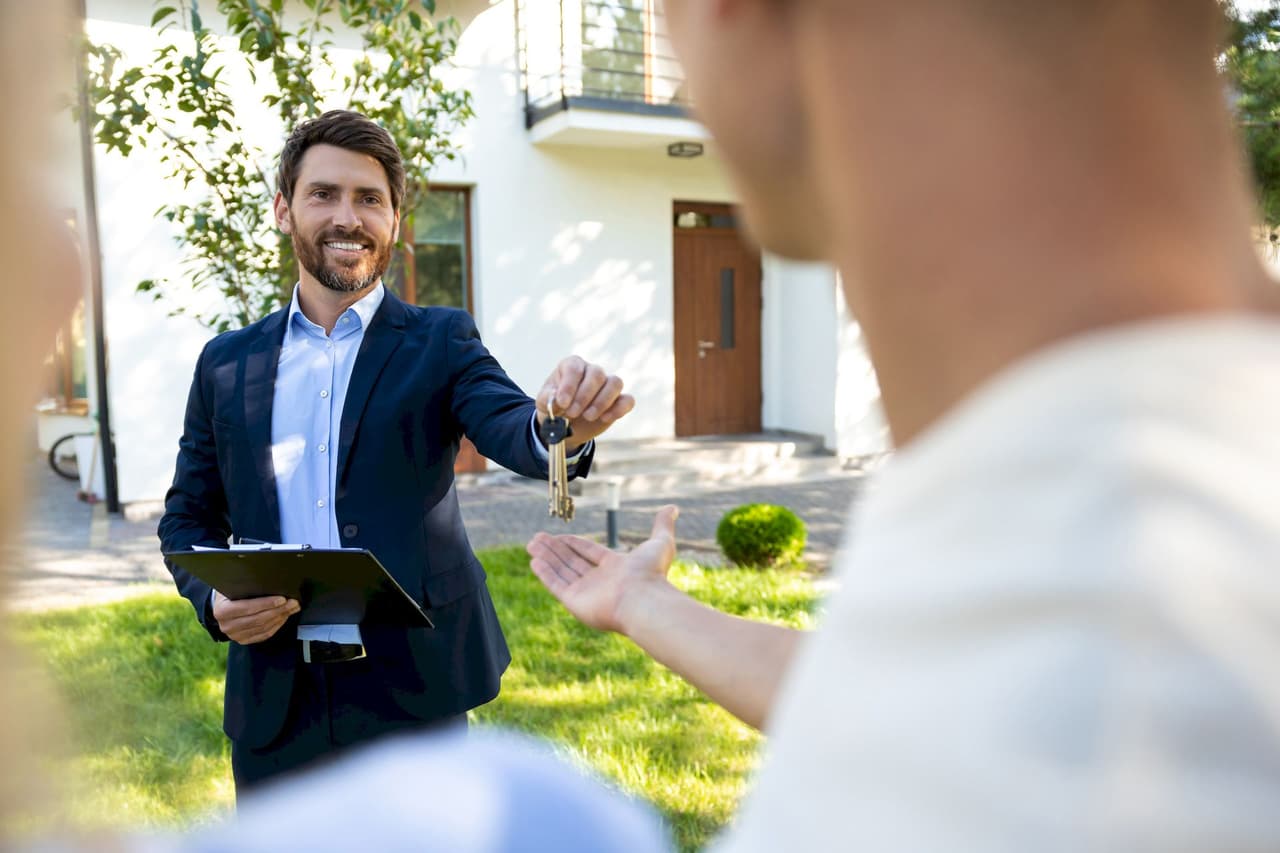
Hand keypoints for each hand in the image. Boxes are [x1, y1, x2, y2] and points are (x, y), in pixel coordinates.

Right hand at [212, 590, 299, 643]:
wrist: (221, 607)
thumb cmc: (229, 593)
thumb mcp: (233, 585)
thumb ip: (247, 584)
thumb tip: (269, 580)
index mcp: (222, 610)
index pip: (247, 608)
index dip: (266, 604)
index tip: (282, 599)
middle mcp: (227, 625)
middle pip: (258, 619)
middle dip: (279, 610)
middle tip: (293, 602)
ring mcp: (235, 635)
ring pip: (263, 627)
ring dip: (281, 617)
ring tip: (292, 608)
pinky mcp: (244, 640)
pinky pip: (264, 634)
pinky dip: (277, 625)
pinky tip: (284, 616)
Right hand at [526, 506, 678, 633]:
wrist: (644, 600)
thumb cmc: (652, 574)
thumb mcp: (660, 543)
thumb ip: (662, 525)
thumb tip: (673, 507)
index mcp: (616, 569)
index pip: (589, 553)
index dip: (574, 544)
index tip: (559, 536)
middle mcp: (600, 582)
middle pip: (572, 561)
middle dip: (555, 549)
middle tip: (537, 537)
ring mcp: (586, 593)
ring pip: (562, 571)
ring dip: (546, 557)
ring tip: (531, 543)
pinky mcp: (575, 602)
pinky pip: (556, 584)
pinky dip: (545, 573)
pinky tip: (534, 560)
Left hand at [537, 356, 634, 449]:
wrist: (565, 426)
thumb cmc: (554, 408)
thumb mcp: (543, 404)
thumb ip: (547, 399)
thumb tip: (557, 398)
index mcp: (571, 366)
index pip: (575, 368)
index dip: (569, 385)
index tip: (562, 403)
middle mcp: (591, 371)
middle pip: (597, 374)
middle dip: (584, 396)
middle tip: (572, 413)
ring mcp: (607, 385)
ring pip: (615, 383)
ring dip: (602, 402)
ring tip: (588, 416)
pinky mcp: (618, 401)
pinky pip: (628, 400)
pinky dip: (619, 409)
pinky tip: (605, 418)